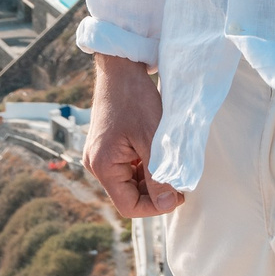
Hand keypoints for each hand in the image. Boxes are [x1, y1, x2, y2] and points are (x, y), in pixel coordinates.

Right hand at [84, 54, 182, 217]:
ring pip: (129, 182)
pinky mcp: (106, 147)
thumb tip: (166, 204)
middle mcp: (95, 164)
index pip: (128, 206)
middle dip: (154, 192)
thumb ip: (158, 174)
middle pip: (128, 195)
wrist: (120, 68)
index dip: (155, 206)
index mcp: (103, 165)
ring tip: (169, 163)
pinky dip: (144, 167)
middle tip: (179, 180)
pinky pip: (126, 168)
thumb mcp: (152, 138)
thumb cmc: (135, 99)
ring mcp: (99, 155)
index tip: (178, 194)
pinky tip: (157, 154)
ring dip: (150, 179)